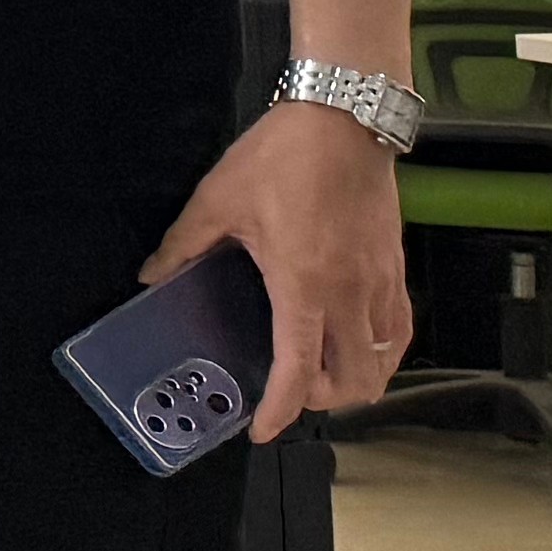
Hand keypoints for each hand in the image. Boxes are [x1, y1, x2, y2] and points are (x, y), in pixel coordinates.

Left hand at [152, 100, 414, 437]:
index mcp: (303, 284)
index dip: (283, 409)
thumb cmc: (283, 158)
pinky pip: (400, 328)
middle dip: (321, 401)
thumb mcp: (217, 200)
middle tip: (288, 394)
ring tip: (321, 376)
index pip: (300, 368)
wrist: (344, 120)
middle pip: (354, 379)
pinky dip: (382, 350)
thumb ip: (182, 245)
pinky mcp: (396, 267)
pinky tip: (358, 344)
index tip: (263, 430)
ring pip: (384, 360)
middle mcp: (350, 293)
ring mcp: (380, 282)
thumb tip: (151, 275)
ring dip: (356, 380)